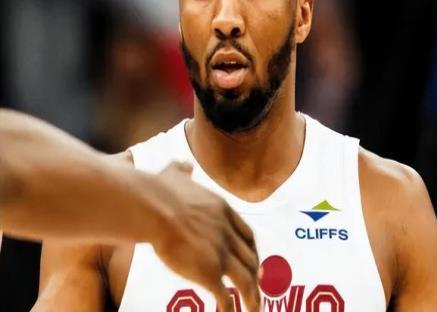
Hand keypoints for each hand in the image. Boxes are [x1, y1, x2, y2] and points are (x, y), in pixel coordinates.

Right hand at [147, 162, 260, 311]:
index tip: (254, 258)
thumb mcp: (176, 174)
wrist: (154, 207)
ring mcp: (220, 252)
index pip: (247, 234)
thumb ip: (183, 170)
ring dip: (252, 296)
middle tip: (258, 285)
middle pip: (250, 257)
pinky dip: (229, 307)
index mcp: (223, 211)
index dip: (252, 249)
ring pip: (246, 279)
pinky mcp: (209, 271)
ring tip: (254, 308)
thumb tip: (183, 164)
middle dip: (256, 273)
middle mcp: (227, 232)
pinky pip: (225, 295)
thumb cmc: (159, 191)